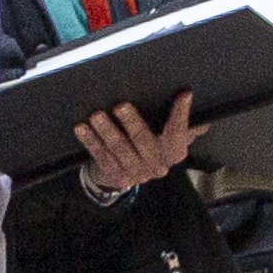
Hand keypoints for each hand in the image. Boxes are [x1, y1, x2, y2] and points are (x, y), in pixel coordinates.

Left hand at [77, 95, 201, 198]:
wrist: (128, 172)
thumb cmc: (150, 143)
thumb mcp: (168, 135)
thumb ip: (182, 121)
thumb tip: (190, 97)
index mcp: (174, 153)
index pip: (178, 132)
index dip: (181, 115)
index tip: (184, 95)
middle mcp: (158, 165)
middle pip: (144, 141)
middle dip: (131, 122)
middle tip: (120, 106)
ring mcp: (137, 173)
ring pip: (119, 149)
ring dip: (107, 131)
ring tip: (96, 115)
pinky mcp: (117, 177)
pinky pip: (102, 156)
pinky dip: (91, 141)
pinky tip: (81, 128)